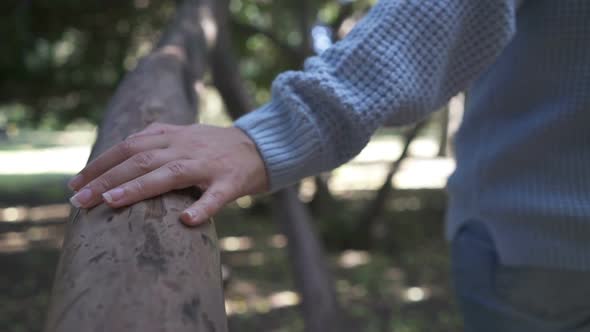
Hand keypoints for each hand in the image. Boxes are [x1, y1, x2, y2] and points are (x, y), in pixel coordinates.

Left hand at [67, 122, 268, 225]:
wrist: (260, 146)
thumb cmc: (216, 146)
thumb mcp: (184, 134)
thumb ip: (156, 137)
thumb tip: (121, 148)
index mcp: (172, 136)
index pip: (128, 146)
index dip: (100, 164)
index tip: (74, 184)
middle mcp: (186, 147)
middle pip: (140, 158)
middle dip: (105, 178)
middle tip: (78, 200)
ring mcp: (208, 164)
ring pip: (170, 173)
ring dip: (139, 187)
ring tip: (112, 201)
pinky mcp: (230, 182)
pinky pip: (216, 196)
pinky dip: (201, 208)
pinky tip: (187, 222)